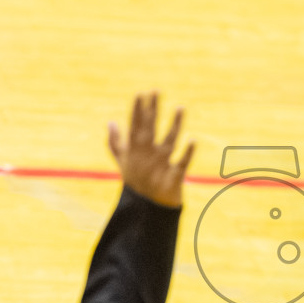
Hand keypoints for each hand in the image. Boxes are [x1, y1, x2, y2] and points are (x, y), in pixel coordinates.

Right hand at [108, 93, 194, 208]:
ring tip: (180, 108)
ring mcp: (160, 166)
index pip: (135, 127)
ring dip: (174, 125)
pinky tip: (193, 140)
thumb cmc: (136, 182)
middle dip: (152, 111)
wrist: (146, 210)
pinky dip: (187, 153)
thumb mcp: (123, 161)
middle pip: (150, 130)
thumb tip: (110, 122)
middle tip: (156, 91)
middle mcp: (147, 156)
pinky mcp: (173, 178)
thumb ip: (116, 142)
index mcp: (135, 151)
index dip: (137, 111)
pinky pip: (181, 164)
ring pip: (168, 142)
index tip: (141, 94)